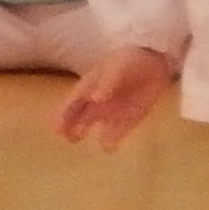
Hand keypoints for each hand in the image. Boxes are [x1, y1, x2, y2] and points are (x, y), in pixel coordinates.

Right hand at [57, 45, 177, 151]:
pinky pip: (115, 134)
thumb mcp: (117, 68)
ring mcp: (109, 113)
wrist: (152, 62)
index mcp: (88, 88)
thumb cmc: (128, 61)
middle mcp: (94, 103)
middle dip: (72, 128)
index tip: (57, 129)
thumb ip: (107, 83)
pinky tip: (110, 147)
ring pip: (93, 127)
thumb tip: (94, 99)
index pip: (72, 104)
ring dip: (89, 135)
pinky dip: (111, 141)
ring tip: (89, 142)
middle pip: (78, 119)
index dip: (63, 116)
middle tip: (71, 138)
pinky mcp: (126, 121)